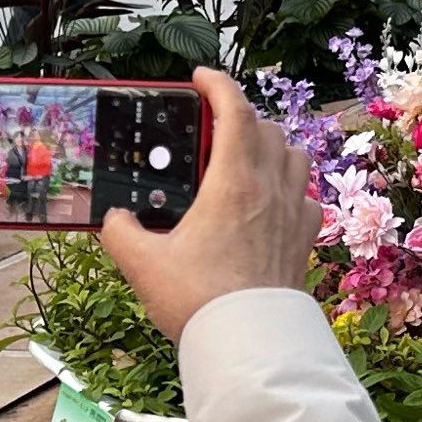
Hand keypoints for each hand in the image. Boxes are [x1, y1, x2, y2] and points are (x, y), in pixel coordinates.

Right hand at [99, 69, 314, 341]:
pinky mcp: (305, 239)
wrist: (248, 344)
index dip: (218, 84)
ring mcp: (293, 213)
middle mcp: (270, 188)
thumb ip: (120, 233)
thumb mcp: (143, 264)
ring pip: (294, 154)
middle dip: (239, 116)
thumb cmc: (199, 301)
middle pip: (266, 127)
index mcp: (234, 182)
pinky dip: (290, 186)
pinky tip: (270, 202)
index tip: (201, 78)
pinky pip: (306, 195)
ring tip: (242, 158)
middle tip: (211, 127)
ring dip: (270, 145)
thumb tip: (115, 219)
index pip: (235, 110)